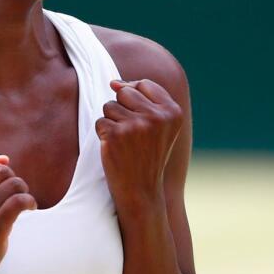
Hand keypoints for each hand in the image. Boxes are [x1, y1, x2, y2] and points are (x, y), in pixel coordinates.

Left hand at [95, 79, 183, 205]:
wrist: (141, 191)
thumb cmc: (147, 155)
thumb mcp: (158, 125)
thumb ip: (142, 98)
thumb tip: (114, 82)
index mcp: (173, 112)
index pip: (144, 85)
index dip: (134, 99)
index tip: (139, 122)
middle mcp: (157, 116)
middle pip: (124, 93)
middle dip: (122, 110)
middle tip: (132, 135)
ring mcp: (136, 125)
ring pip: (109, 106)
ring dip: (111, 123)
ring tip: (124, 143)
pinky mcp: (115, 134)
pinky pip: (100, 121)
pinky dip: (103, 135)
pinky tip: (115, 149)